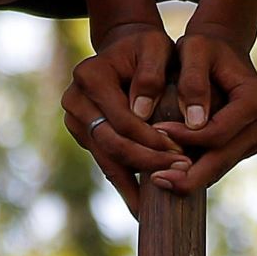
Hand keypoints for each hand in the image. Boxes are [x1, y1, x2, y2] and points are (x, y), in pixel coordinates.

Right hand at [62, 21, 193, 218]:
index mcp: (90, 76)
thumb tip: (141, 112)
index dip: (151, 140)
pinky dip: (125, 182)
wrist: (127, 48)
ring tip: (161, 202)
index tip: (181, 154)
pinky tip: (143, 207)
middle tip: (178, 174)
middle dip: (146, 162)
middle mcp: (75, 99)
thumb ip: (150, 74)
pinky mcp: (85, 135)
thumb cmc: (147, 48)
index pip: (122, 119)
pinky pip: (106, 162)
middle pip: (110, 143)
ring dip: (135, 180)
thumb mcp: (155, 48)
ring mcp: (76, 120)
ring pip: (106, 159)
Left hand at [152, 26, 256, 197]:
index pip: (219, 132)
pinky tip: (173, 174)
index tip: (156, 134)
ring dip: (192, 176)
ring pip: (222, 165)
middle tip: (156, 180)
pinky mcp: (248, 145)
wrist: (220, 49)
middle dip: (189, 172)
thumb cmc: (204, 47)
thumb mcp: (194, 50)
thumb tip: (195, 123)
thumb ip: (193, 81)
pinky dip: (198, 170)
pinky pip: (221, 163)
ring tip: (160, 180)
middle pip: (223, 156)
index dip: (186, 139)